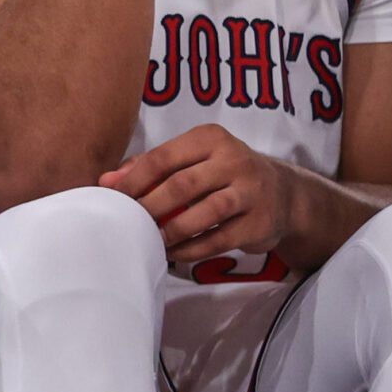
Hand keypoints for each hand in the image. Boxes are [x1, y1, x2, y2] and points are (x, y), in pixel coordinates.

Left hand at [99, 123, 301, 265]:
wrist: (284, 193)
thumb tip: (107, 181)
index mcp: (210, 139)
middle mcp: (235, 160)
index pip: (163, 157)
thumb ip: (149, 167)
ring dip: (171, 230)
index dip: (134, 180)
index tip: (112, 199)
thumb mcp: (190, 160)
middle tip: (127, 224)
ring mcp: (252, 191)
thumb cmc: (222, 174)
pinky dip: (192, 249)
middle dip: (149, 207)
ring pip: (204, 212)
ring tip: (150, 240)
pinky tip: (174, 253)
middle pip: (182, 185)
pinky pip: (219, 239)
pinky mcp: (260, 222)